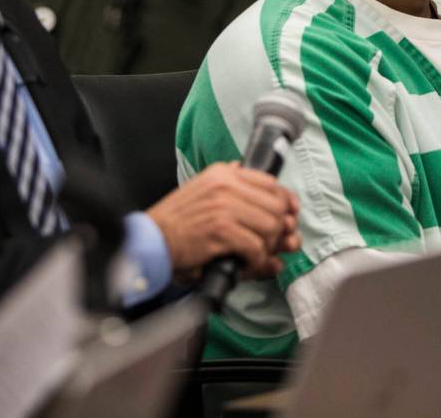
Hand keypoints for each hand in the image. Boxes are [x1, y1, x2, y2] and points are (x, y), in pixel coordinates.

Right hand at [147, 161, 299, 278]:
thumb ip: (231, 184)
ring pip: (270, 227)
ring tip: (256, 258)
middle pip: (275, 206)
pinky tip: (245, 266)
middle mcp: (226, 185)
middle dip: (280, 230)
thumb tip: (267, 190)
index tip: (289, 216)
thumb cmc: (177, 221)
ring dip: (268, 248)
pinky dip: (256, 262)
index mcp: (224, 173)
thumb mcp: (202, 189)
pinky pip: (255, 247)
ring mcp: (223, 207)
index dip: (285, 202)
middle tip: (273, 245)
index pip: (270, 183)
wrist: (150, 239)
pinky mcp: (220, 230)